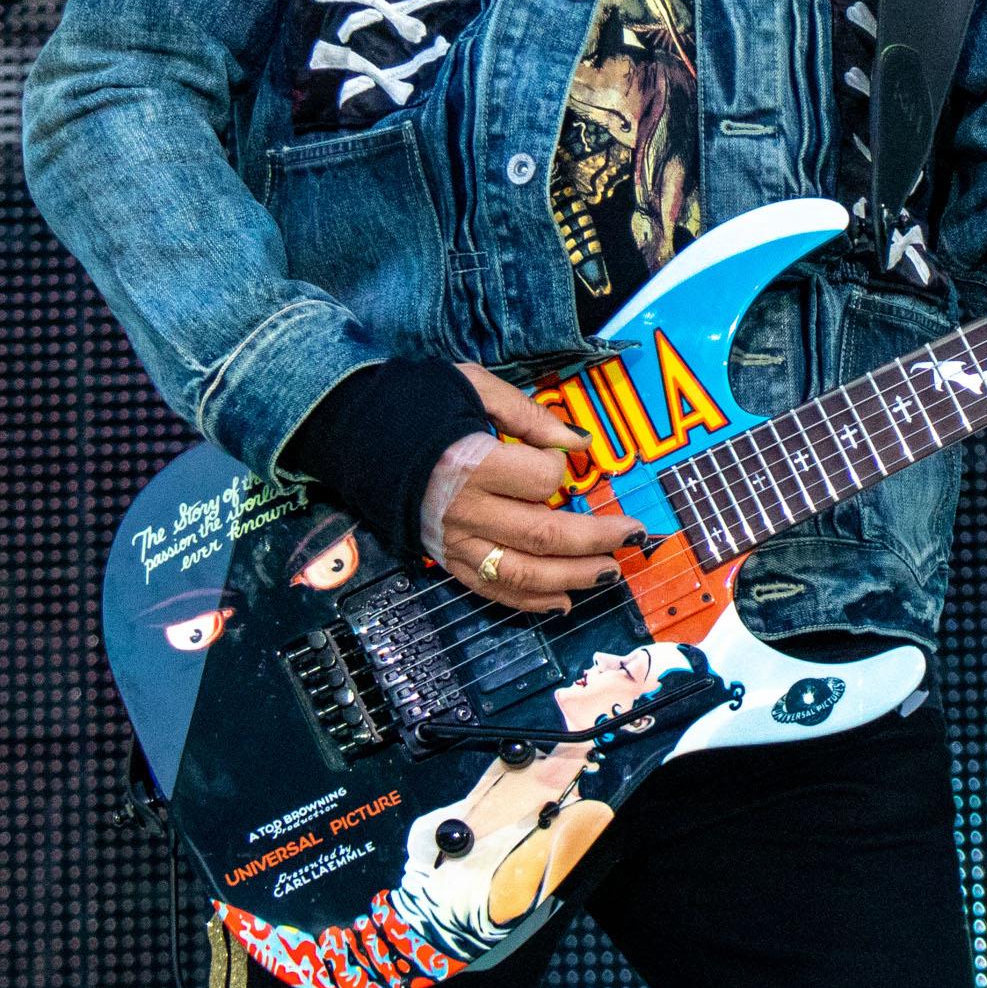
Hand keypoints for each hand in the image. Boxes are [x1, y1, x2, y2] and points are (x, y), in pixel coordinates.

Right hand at [415, 364, 645, 613]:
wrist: (353, 435)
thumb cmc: (415, 405)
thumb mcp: (472, 387)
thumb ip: (527, 414)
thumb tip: (578, 442)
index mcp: (471, 463)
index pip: (540, 480)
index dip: (563, 468)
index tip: (564, 458)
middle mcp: (464, 511)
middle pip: (544, 537)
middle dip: (597, 540)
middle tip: (633, 535)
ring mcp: (454, 542)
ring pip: (523, 573)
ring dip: (574, 578)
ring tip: (611, 572)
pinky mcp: (446, 560)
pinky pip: (493, 590)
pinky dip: (530, 601)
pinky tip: (565, 600)